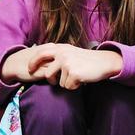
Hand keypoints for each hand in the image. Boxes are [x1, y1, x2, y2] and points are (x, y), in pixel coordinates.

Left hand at [1, 44, 121, 88]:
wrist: (104, 62)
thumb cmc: (87, 60)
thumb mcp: (71, 52)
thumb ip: (59, 55)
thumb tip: (44, 63)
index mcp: (61, 48)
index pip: (40, 53)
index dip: (33, 62)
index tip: (29, 69)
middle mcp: (62, 54)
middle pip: (47, 73)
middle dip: (49, 79)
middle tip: (52, 82)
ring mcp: (67, 63)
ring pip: (58, 82)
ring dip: (67, 83)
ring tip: (76, 77)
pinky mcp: (73, 73)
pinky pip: (68, 86)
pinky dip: (75, 86)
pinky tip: (82, 79)